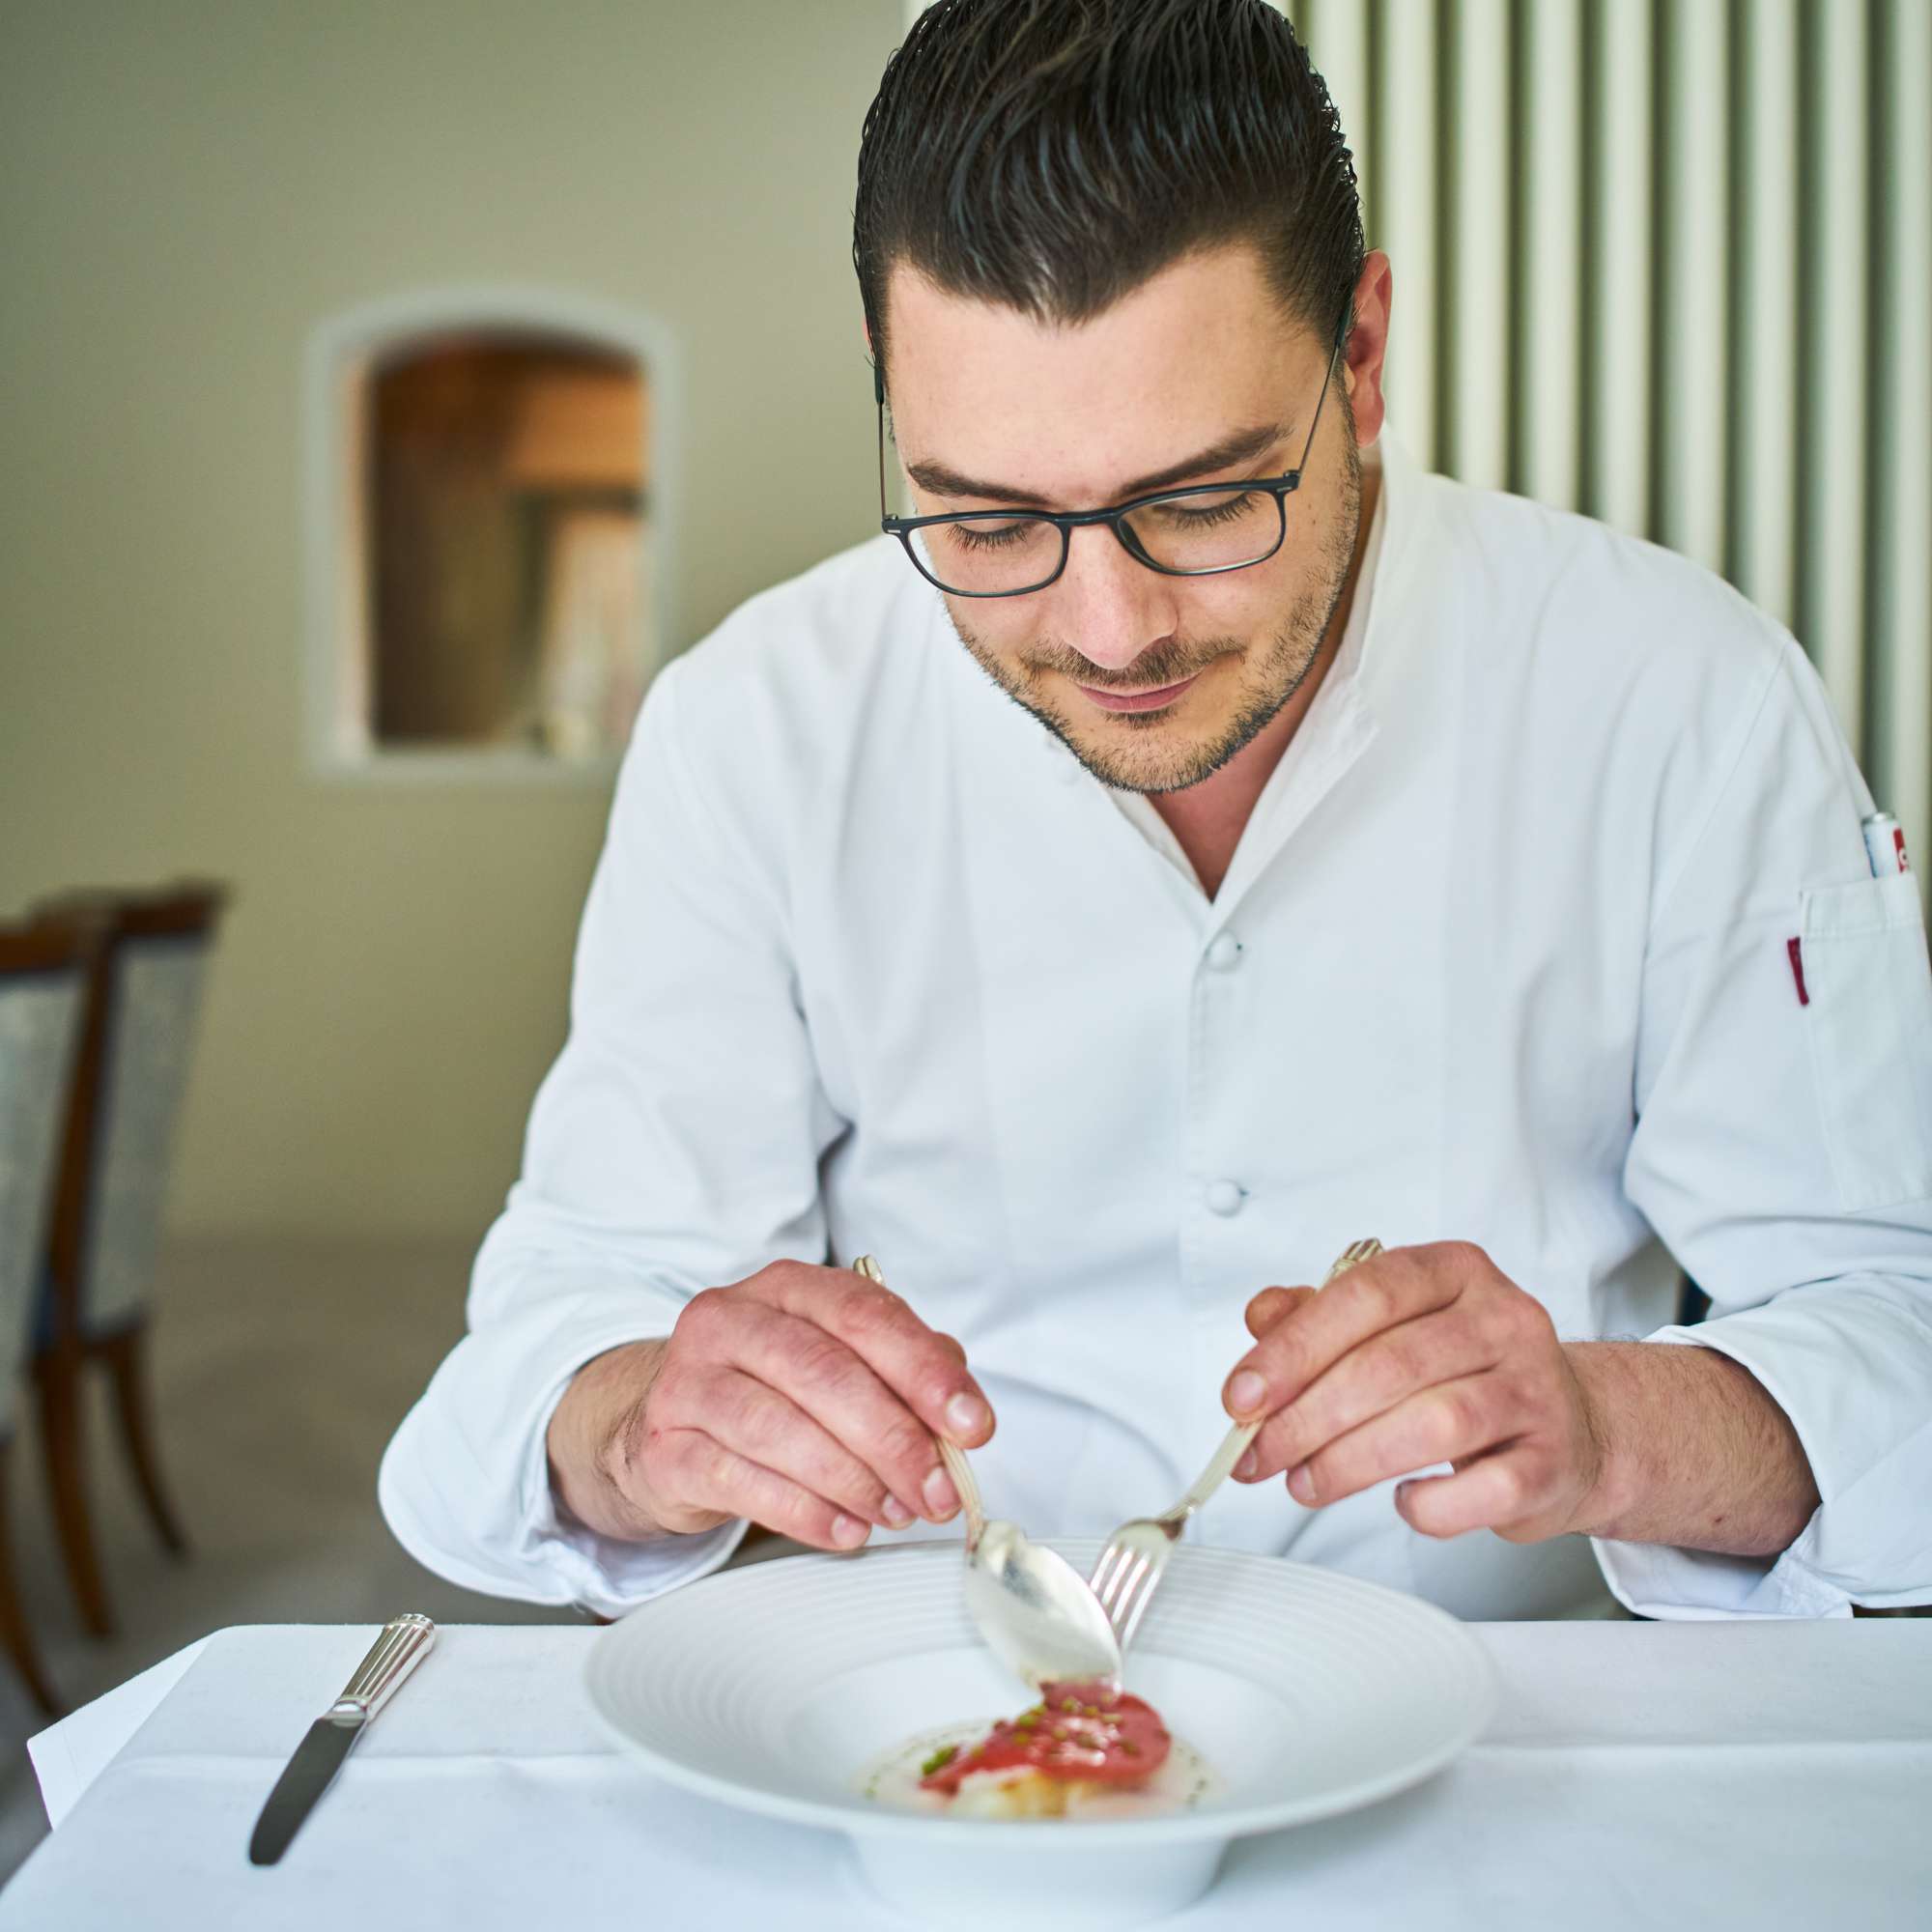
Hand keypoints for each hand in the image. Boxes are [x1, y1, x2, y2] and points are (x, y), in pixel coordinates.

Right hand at [546, 1260, 993, 1553]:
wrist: (670, 1424)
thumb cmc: (771, 1389)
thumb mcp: (841, 1362)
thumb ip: (905, 1374)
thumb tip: (961, 1415)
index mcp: (786, 1288)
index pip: (863, 1314)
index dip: (925, 1371)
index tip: (972, 1425)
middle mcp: (730, 1320)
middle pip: (824, 1374)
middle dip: (895, 1440)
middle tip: (937, 1490)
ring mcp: (688, 1381)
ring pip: (780, 1430)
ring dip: (853, 1481)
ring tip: (895, 1513)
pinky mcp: (665, 1447)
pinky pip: (741, 1482)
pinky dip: (805, 1513)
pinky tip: (846, 1529)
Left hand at [1223, 1242, 1605, 1542]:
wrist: (1574, 1427)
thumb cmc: (1465, 1371)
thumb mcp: (1391, 1325)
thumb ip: (1318, 1316)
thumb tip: (1261, 1317)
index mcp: (1455, 1270)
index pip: (1365, 1294)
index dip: (1294, 1348)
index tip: (1241, 1396)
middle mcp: (1504, 1318)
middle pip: (1389, 1365)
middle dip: (1306, 1418)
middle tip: (1260, 1455)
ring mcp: (1536, 1390)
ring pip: (1432, 1423)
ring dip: (1350, 1462)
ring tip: (1307, 1483)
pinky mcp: (1552, 1461)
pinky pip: (1483, 1490)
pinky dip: (1430, 1505)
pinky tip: (1403, 1502)